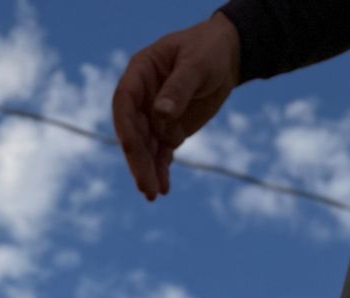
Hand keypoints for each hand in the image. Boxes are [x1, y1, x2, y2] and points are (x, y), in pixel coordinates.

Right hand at [112, 15, 241, 201]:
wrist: (225, 57)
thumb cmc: (208, 51)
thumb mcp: (197, 64)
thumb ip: (178, 88)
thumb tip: (160, 114)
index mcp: (141, 73)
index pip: (124, 103)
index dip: (125, 127)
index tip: (130, 149)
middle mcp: (142, 97)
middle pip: (133, 131)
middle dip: (138, 159)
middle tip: (145, 187)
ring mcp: (154, 116)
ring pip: (146, 147)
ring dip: (148, 170)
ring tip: (153, 195)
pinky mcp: (168, 130)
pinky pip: (161, 153)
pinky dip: (162, 170)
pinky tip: (163, 189)